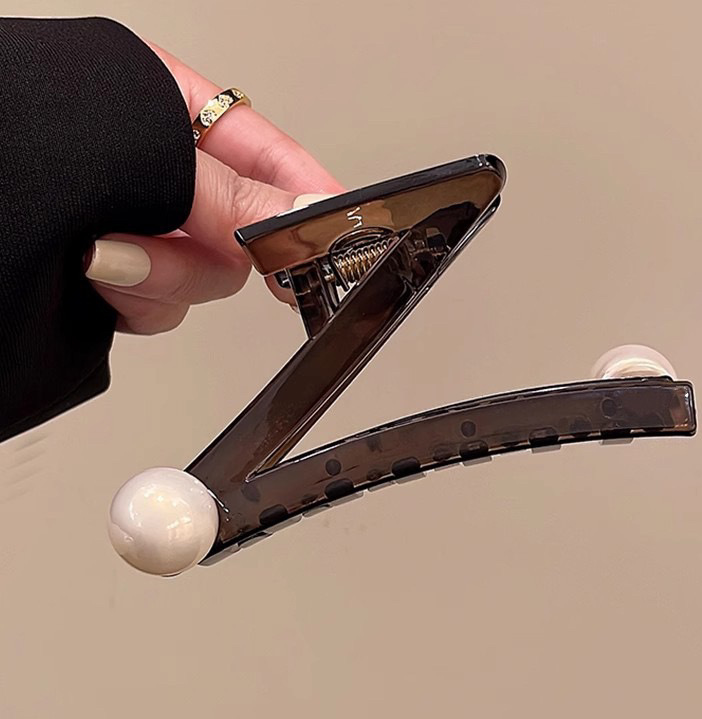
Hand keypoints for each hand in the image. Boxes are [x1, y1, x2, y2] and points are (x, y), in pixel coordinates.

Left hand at [85, 41, 343, 334]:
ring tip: (103, 253)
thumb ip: (230, 194)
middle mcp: (146, 169)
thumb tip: (305, 213)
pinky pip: (158, 304)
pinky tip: (93, 276)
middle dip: (209, 244)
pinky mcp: (110, 279)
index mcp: (153, 107)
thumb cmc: (2, 147)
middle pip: (236, 225)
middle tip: (188, 238)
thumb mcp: (134, 155)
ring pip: (201, 276)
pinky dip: (133, 298)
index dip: (305, 187)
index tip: (344, 225)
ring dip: (161, 276)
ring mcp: (132, 228)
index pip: (261, 148)